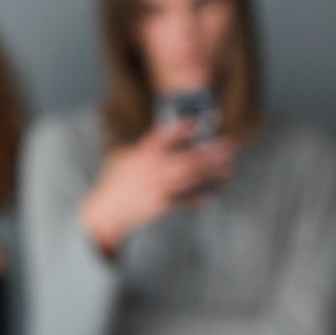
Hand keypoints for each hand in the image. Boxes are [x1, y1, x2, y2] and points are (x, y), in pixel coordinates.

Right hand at [79, 121, 235, 253]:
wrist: (107, 212)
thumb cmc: (114, 184)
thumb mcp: (122, 158)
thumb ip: (142, 148)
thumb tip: (159, 139)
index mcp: (141, 155)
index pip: (163, 136)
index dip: (181, 128)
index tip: (197, 122)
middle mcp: (151, 169)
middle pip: (186, 157)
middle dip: (209, 152)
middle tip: (227, 147)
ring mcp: (158, 186)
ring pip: (190, 177)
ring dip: (211, 172)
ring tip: (227, 167)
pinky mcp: (162, 204)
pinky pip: (186, 199)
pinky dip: (200, 196)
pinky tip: (213, 193)